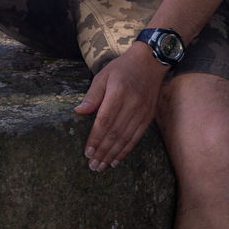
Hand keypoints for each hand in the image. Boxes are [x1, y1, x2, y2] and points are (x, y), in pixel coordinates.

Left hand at [74, 43, 166, 171]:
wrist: (150, 62)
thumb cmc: (122, 67)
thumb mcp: (103, 75)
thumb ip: (92, 95)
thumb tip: (79, 112)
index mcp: (118, 93)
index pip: (104, 121)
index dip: (95, 139)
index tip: (87, 152)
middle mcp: (131, 104)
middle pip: (115, 133)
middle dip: (102, 152)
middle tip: (92, 165)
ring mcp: (141, 112)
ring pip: (125, 139)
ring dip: (112, 155)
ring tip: (102, 166)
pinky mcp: (148, 117)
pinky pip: (136, 137)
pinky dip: (126, 150)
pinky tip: (117, 160)